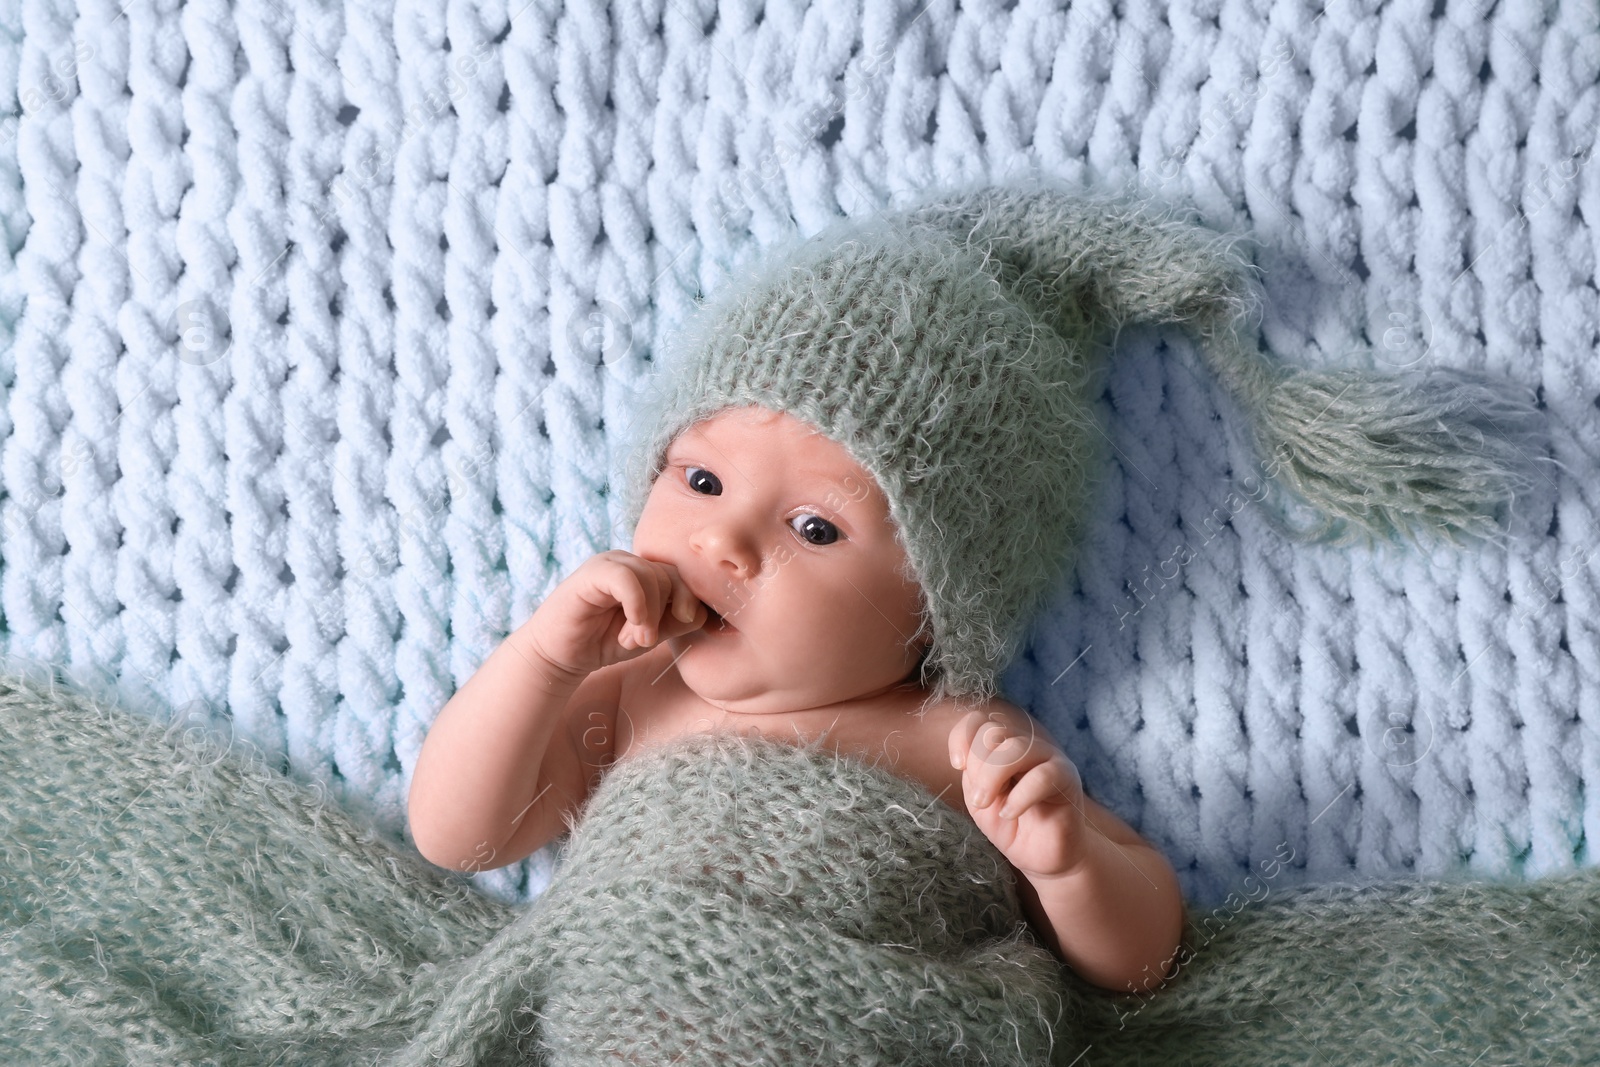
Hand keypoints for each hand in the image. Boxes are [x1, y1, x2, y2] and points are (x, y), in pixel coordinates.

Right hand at [522, 550, 709, 681]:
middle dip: (665, 612)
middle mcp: (630, 562)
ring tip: (633, 638)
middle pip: (671, 576)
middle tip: (645, 639)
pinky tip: (631, 625)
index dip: (686, 603)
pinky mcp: (592, 572)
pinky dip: (637, 603)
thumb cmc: (605, 642)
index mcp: (646, 572)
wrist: (560, 656)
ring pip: (652, 576)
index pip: (683, 577)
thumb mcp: (651, 633)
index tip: (676, 628)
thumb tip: (700, 611)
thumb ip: (676, 621)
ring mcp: (610, 563)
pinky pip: (626, 578)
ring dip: (649, 615)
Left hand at [948, 708, 1088, 880]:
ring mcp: (1048, 758)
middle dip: (978, 766)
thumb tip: (967, 756)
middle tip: (979, 800)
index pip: (979, 721)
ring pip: (1016, 747)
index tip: (957, 765)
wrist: (1043, 858)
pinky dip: (1019, 796)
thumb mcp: (980, 800)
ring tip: (987, 806)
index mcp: (1002, 747)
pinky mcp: (1066, 777)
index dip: (962, 737)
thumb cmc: (1011, 827)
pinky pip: (1042, 775)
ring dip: (992, 778)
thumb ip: (973, 774)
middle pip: (994, 732)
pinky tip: (1010, 814)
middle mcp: (1026, 745)